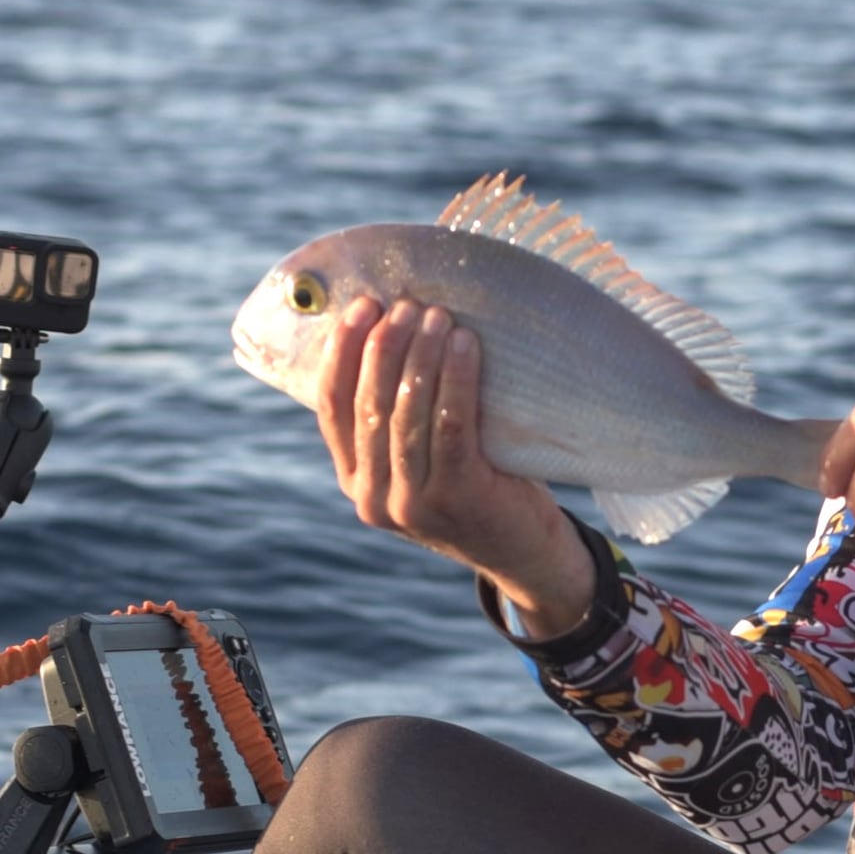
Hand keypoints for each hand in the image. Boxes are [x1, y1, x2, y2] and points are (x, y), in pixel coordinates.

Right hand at [318, 297, 598, 635]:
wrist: (524, 550)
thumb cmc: (476, 482)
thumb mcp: (421, 455)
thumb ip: (397, 414)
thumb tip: (391, 326)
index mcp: (353, 480)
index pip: (331, 407)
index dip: (341, 352)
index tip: (361, 307)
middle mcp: (371, 497)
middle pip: (367, 405)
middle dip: (384, 346)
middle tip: (406, 304)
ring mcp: (411, 503)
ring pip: (406, 414)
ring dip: (421, 356)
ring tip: (437, 315)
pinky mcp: (456, 498)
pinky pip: (450, 426)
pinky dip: (456, 380)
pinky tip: (465, 345)